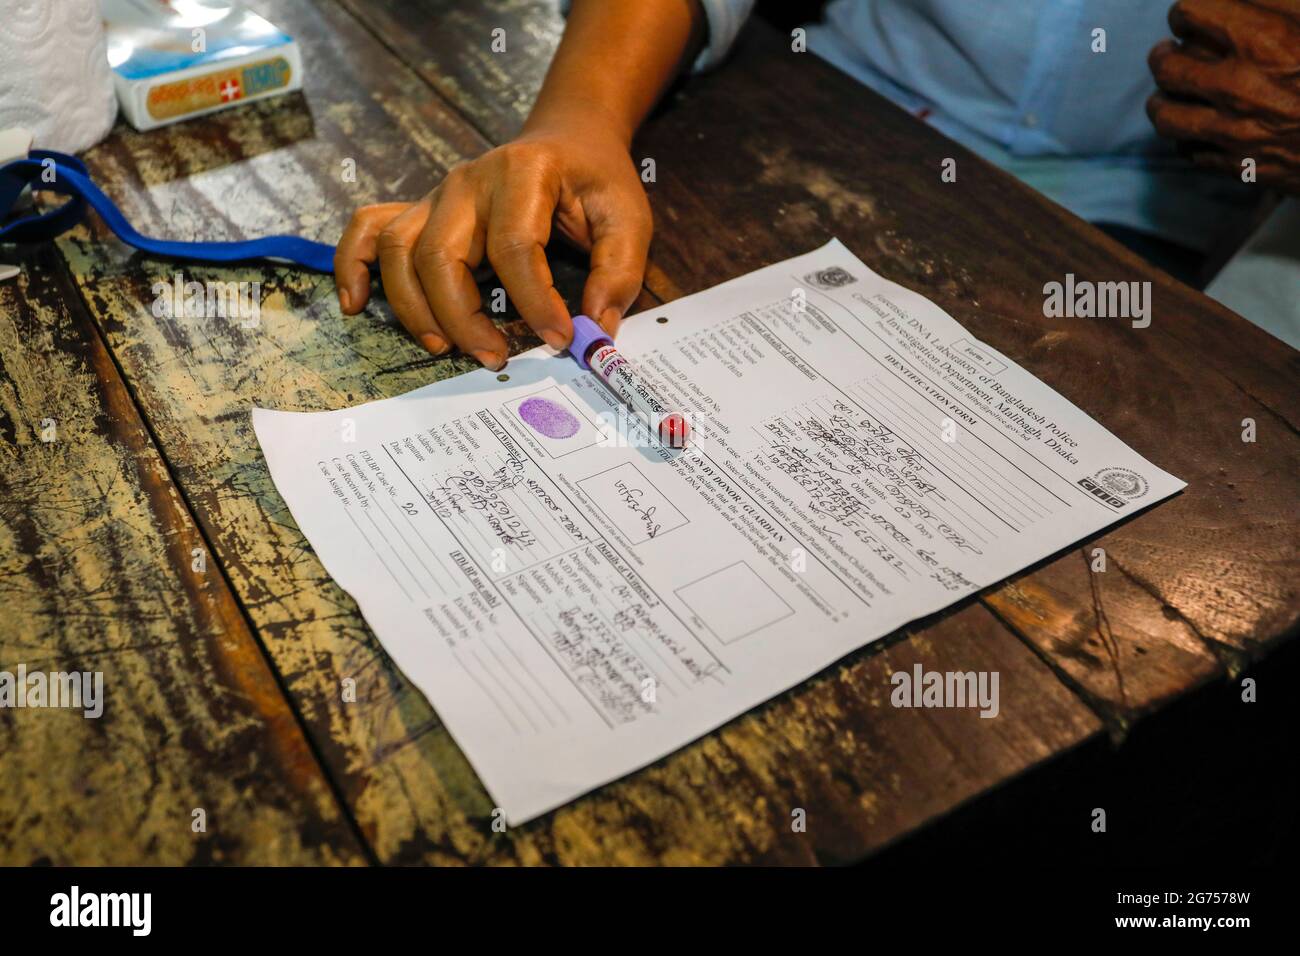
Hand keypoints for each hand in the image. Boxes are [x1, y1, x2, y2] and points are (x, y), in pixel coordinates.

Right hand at [333, 121, 651, 368]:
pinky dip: (354, 265)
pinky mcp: (421, 210)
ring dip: (415, 307)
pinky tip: (357, 304)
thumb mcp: (628, 217)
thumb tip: (596, 330)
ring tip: (445, 347)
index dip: (535, 301)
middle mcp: (468, 181)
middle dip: (463, 316)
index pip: (515, 246)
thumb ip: (618, 272)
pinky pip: (369, 231)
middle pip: (440, 253)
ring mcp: (436, 195)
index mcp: (523, 174)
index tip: (559, 340)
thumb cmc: (595, 181)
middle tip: (496, 357)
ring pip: (400, 251)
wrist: (567, 139)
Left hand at [1147, 0, 1299, 192]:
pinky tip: (1193, 127)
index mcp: (1263, 38)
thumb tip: (1240, 1)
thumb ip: (1277, 4)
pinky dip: (1185, 136)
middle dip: (1165, 52)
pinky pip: (1188, 150)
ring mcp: (1235, 129)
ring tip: (1167, 92)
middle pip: (1167, 63)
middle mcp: (1239, 85)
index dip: (1188, 10)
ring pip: (1165, 113)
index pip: (1190, 11)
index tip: (1192, 14)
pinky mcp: (1241, 165)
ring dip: (1162, 98)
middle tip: (1168, 51)